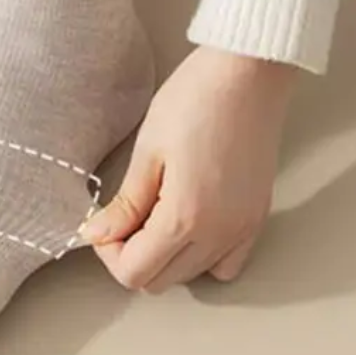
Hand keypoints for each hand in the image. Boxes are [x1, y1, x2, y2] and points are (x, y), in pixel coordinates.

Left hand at [80, 45, 298, 291]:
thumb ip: (126, 203)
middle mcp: (219, 235)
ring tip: (155, 210)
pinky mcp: (258, 217)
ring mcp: (243, 229)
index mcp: (185, 217)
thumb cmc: (194, 99)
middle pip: (162, 280)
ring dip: (167, 256)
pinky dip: (204, 255)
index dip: (108, 252)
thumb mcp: (148, 149)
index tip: (102, 222)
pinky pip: (227, 263)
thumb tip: (97, 234)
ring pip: (194, 274)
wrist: (247, 74)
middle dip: (134, 255)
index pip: (135, 272)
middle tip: (123, 214)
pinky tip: (190, 219)